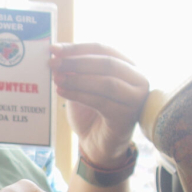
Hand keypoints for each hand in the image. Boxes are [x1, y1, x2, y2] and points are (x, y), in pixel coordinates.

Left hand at [50, 43, 149, 166]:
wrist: (98, 143)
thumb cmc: (90, 112)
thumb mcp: (81, 85)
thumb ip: (74, 70)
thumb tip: (56, 54)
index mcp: (128, 65)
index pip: (102, 49)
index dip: (77, 48)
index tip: (54, 49)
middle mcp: (138, 79)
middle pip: (107, 63)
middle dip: (77, 62)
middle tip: (53, 63)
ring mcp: (136, 98)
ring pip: (106, 82)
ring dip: (78, 79)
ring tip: (56, 78)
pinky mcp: (127, 116)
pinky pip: (102, 101)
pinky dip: (80, 95)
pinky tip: (62, 91)